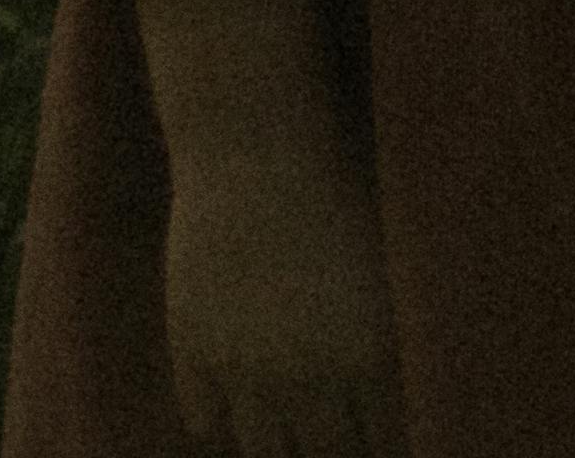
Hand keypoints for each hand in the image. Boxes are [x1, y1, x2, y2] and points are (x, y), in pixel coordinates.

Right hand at [162, 124, 402, 457]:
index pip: (380, 444)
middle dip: (327, 450)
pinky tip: (232, 401)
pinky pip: (206, 420)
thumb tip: (372, 408)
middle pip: (321, 455)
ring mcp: (246, 368)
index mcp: (368, 353)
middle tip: (325, 442)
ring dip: (275, 440)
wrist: (257, 146)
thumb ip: (367, 347)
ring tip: (283, 431)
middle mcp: (310, 374)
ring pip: (262, 448)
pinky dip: (219, 415)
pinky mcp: (194, 352)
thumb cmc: (331, 192)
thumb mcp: (370, 271)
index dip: (377, 449)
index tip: (372, 446)